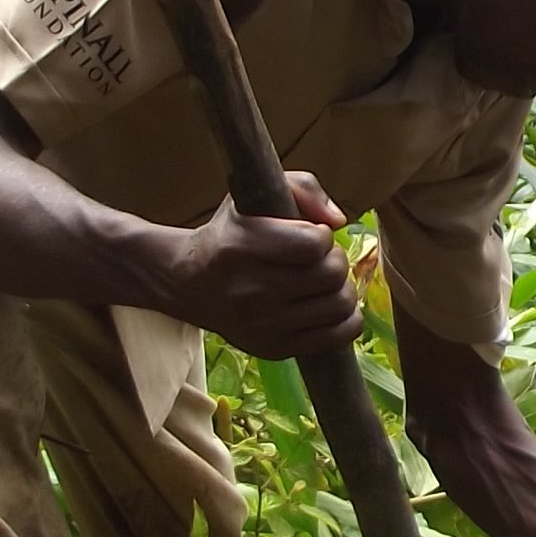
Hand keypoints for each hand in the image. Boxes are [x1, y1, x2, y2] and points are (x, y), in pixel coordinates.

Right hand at [162, 173, 361, 357]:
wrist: (190, 284)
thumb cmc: (231, 234)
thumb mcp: (252, 195)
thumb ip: (303, 188)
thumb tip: (338, 221)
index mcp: (242, 247)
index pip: (314, 244)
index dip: (322, 236)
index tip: (310, 235)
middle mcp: (250, 290)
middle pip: (331, 275)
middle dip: (335, 260)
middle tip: (319, 259)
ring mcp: (262, 325)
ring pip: (340, 305)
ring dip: (341, 289)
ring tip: (322, 282)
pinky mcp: (274, 348)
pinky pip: (338, 335)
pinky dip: (346, 319)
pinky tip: (328, 305)